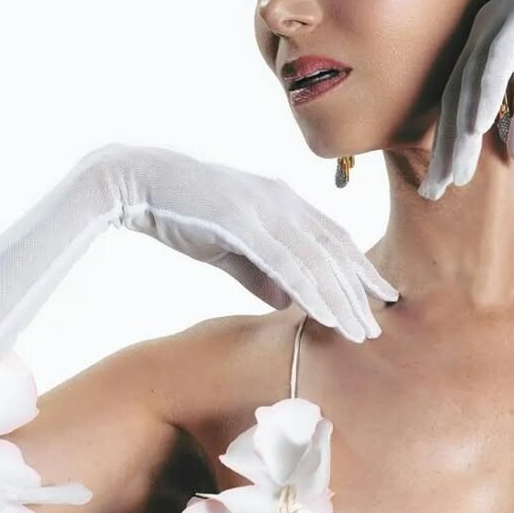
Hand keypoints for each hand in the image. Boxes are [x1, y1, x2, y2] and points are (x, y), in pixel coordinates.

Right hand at [75, 143, 398, 341]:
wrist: (133, 181)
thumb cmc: (178, 211)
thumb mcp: (228, 247)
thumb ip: (260, 272)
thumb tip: (285, 302)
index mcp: (281, 199)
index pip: (333, 238)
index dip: (358, 269)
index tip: (380, 297)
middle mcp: (281, 198)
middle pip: (333, 250)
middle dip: (358, 291)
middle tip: (377, 327)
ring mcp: (262, 207)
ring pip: (316, 260)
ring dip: (341, 299)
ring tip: (359, 331)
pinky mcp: (241, 220)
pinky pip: (284, 261)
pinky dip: (309, 290)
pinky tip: (325, 316)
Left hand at [420, 0, 513, 199]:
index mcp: (486, 49)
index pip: (459, 107)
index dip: (448, 149)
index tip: (440, 189)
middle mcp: (482, 35)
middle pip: (453, 101)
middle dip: (443, 151)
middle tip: (432, 193)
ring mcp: (498, 21)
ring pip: (469, 86)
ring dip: (460, 134)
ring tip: (453, 175)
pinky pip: (495, 60)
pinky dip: (484, 94)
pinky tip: (478, 128)